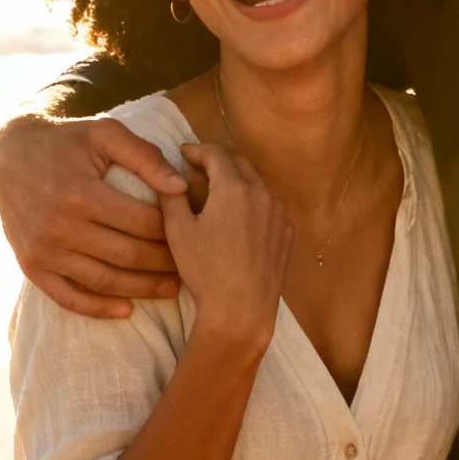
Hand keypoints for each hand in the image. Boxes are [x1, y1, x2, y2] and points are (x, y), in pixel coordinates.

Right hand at [0, 114, 188, 318]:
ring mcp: (43, 251)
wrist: (9, 158)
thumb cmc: (65, 142)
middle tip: (190, 264)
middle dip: (164, 262)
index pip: (140, 222)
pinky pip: (69, 297)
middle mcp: (59, 227)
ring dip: (142, 288)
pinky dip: (98, 309)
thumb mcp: (104, 134)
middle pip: (126, 255)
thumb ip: (144, 156)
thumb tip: (180, 187)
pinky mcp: (31, 267)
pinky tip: (127, 310)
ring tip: (172, 287)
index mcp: (80, 193)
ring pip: (104, 281)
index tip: (193, 233)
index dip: (172, 230)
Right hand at [161, 142, 292, 349]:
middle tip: (198, 168)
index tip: (184, 153)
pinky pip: (269, 205)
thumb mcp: (178, 231)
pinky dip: (253, 201)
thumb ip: (172, 196)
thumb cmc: (205, 270)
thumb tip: (171, 177)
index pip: (216, 153)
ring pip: (256, 183)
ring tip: (217, 192)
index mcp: (233, 188)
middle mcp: (261, 193)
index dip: (197, 150)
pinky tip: (239, 218)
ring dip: (237, 180)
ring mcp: (278, 213)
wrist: (242, 309)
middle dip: (218, 161)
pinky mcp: (287, 232)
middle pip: (239, 163)